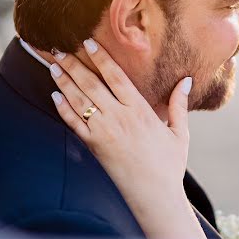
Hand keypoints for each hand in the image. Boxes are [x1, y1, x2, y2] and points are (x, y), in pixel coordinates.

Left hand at [49, 38, 193, 235]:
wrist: (154, 195)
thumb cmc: (170, 164)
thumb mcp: (180, 132)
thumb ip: (178, 104)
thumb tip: (186, 80)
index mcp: (141, 110)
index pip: (116, 77)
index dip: (100, 58)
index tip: (87, 42)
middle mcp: (120, 118)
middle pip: (92, 84)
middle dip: (74, 64)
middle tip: (59, 47)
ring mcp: (104, 132)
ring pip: (79, 100)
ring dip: (64, 81)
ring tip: (53, 64)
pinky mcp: (94, 147)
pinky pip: (74, 123)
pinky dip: (63, 108)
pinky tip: (55, 95)